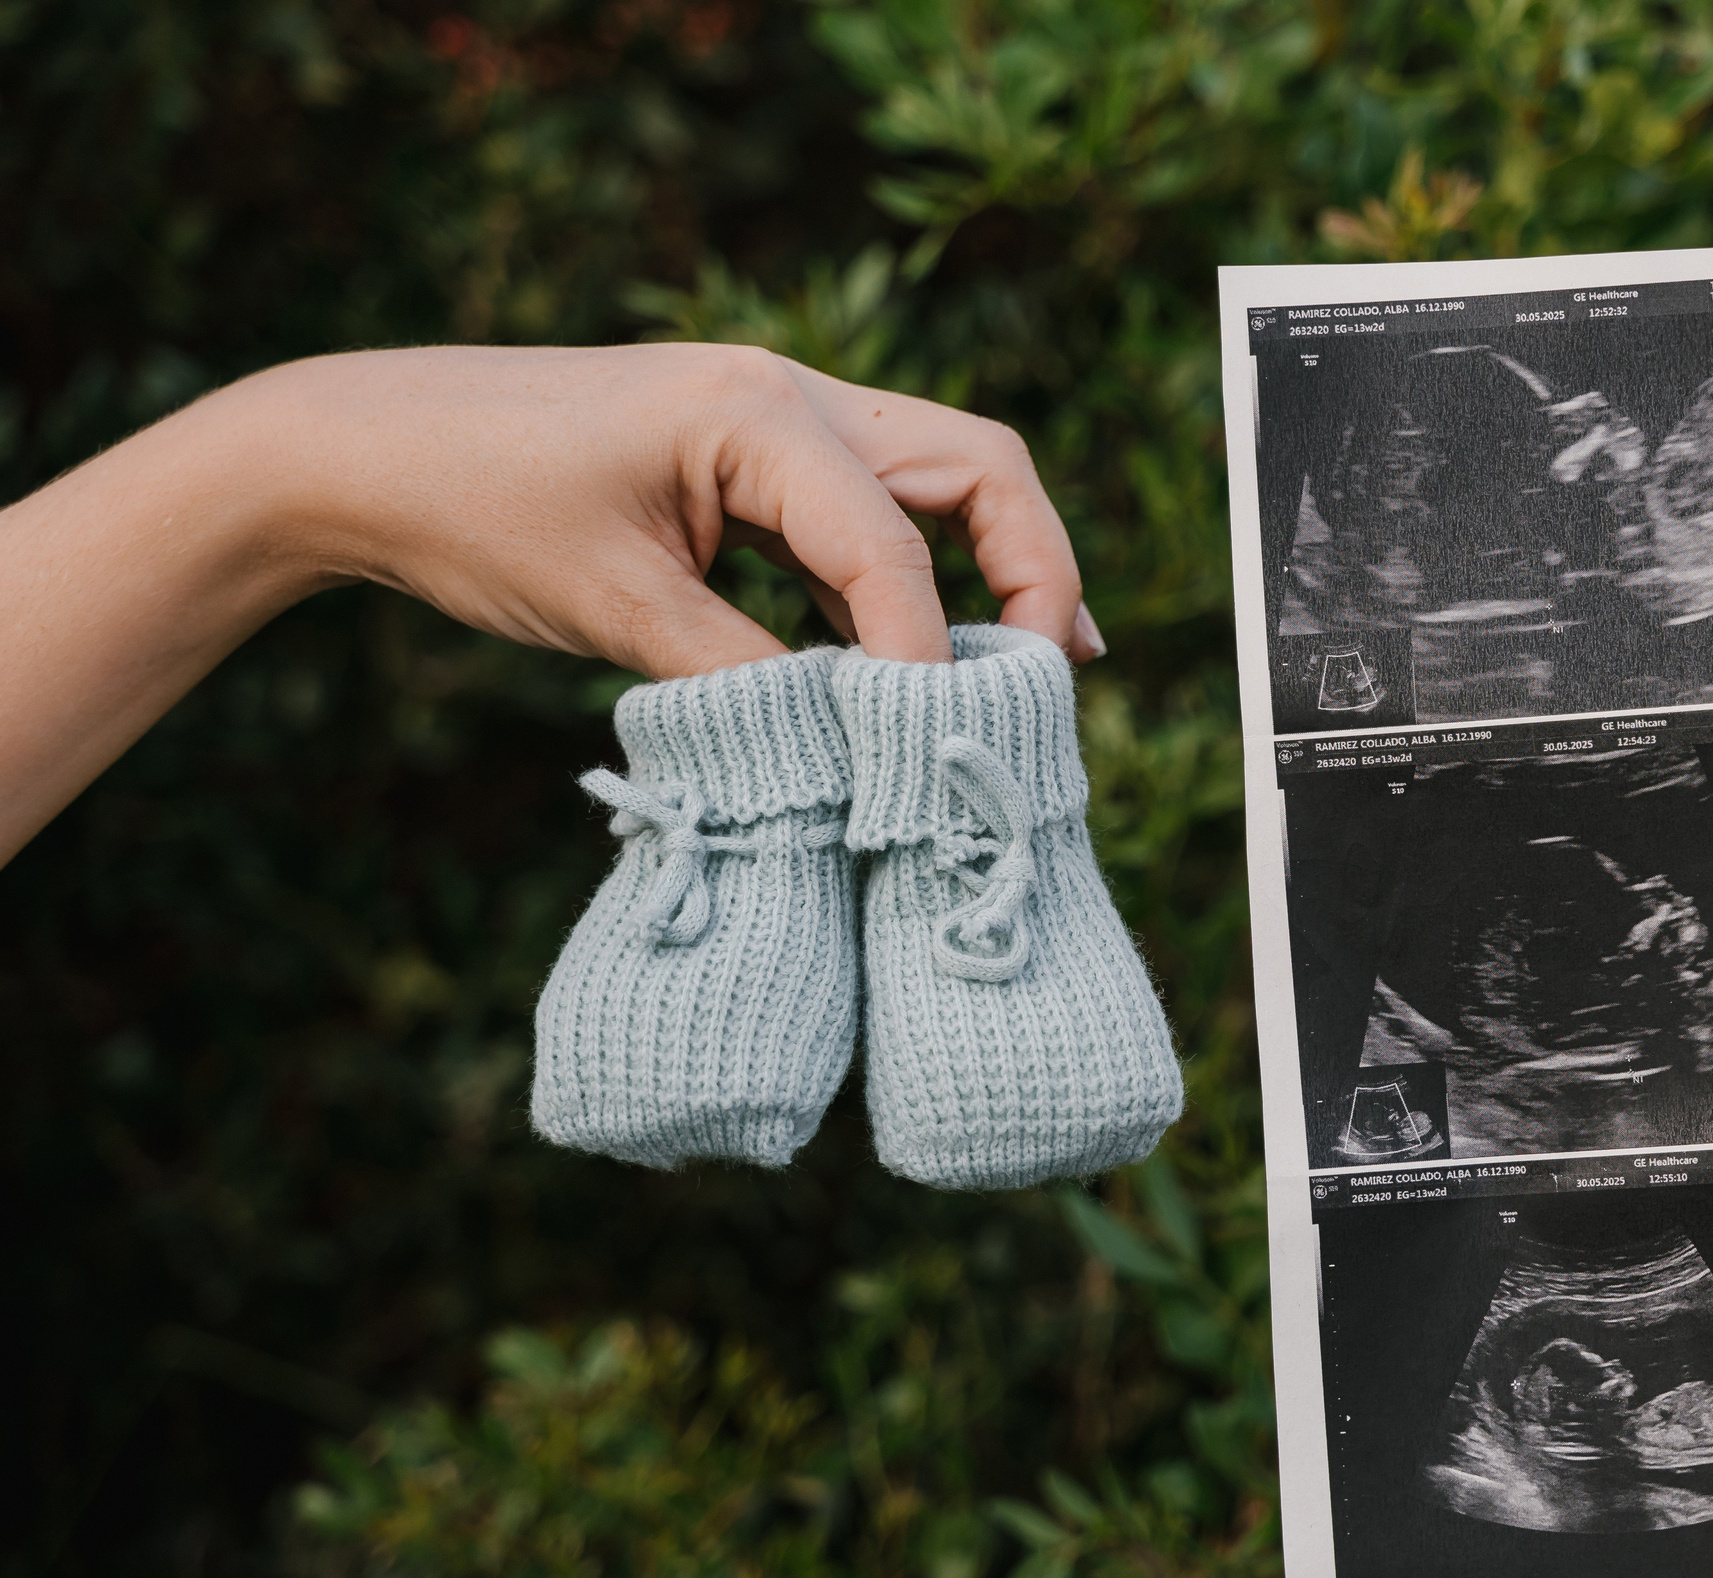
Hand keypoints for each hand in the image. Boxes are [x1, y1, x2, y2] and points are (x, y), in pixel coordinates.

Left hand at [247, 343, 1095, 674]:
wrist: (357, 449)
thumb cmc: (470, 510)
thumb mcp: (617, 612)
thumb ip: (749, 679)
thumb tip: (854, 748)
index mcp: (758, 412)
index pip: (894, 542)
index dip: (930, 653)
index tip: (938, 746)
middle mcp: (788, 396)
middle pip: (977, 467)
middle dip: (1035, 568)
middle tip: (1056, 676)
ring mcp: (772, 421)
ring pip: (937, 483)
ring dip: (988, 569)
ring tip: (1018, 676)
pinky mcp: (745, 462)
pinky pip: (864, 515)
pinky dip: (906, 583)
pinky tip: (909, 661)